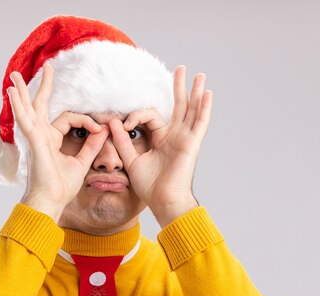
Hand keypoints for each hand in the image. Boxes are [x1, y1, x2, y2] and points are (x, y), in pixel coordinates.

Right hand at [7, 64, 109, 221]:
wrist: (51, 200)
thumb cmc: (61, 187)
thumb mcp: (81, 162)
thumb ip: (91, 146)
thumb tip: (103, 130)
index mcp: (52, 140)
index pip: (69, 119)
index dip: (86, 120)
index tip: (100, 127)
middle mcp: (41, 136)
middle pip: (41, 106)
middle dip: (44, 87)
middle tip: (47, 68)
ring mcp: (35, 137)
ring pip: (28, 108)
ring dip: (23, 91)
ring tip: (15, 75)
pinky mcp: (33, 140)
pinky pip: (24, 118)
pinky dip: (18, 105)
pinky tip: (13, 91)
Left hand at [109, 66, 213, 226]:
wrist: (163, 201)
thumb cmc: (150, 187)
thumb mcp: (131, 160)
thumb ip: (122, 141)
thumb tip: (112, 122)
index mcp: (161, 140)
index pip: (149, 116)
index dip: (135, 115)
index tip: (123, 124)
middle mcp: (175, 136)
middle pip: (178, 107)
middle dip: (178, 88)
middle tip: (179, 70)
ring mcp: (185, 138)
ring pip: (192, 110)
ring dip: (195, 92)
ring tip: (200, 75)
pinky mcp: (192, 143)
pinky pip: (200, 122)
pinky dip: (204, 108)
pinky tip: (207, 93)